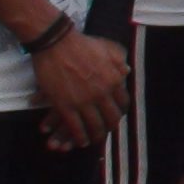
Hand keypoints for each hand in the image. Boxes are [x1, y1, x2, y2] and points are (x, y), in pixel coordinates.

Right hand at [32, 29, 128, 150]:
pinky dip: (78, 136)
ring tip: (93, 140)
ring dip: (95, 136)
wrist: (57, 43)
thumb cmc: (82, 44)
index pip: (123, 103)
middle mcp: (102, 92)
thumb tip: (127, 71)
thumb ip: (119, 61)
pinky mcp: (65, 105)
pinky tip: (79, 141)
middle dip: (109, 127)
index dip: (120, 112)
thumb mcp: (108, 49)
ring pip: (94, 126)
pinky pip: (75, 127)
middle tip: (105, 132)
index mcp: (114, 79)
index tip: (115, 116)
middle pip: (111, 118)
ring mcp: (83, 100)